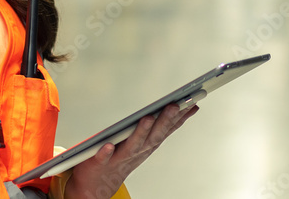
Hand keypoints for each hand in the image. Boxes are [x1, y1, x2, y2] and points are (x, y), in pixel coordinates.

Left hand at [64, 104, 198, 198]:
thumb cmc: (122, 157)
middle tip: (175, 105)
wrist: (98, 185)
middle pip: (153, 136)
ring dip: (141, 132)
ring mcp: (119, 158)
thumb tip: (181, 107)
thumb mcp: (144, 140)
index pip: (165, 130)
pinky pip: (103, 157)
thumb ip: (159, 125)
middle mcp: (136, 152)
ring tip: (148, 118)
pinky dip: (106, 152)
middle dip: (164, 121)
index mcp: (146, 145)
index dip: (179, 118)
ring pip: (132, 145)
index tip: (191, 103)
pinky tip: (108, 145)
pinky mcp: (99, 162)